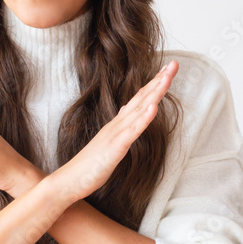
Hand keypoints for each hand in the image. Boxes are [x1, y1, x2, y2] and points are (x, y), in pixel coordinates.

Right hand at [47, 60, 178, 203]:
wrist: (68, 180)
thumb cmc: (89, 166)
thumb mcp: (108, 142)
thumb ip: (119, 126)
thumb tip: (128, 109)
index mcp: (117, 124)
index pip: (139, 99)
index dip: (153, 84)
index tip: (167, 71)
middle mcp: (117, 124)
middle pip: (141, 98)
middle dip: (159, 80)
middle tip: (174, 63)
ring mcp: (115, 134)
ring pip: (138, 109)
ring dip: (154, 93)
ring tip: (167, 77)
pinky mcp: (115, 147)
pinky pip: (132, 131)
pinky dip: (143, 118)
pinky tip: (153, 107)